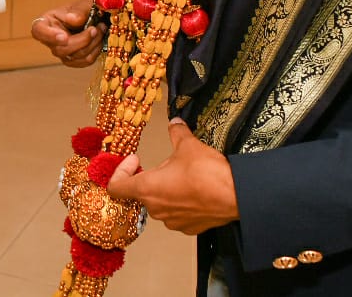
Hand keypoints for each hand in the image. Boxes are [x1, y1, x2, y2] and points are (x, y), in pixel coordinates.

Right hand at [30, 0, 104, 66]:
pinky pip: (83, 62)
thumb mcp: (82, 4)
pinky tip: (99, 39)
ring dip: (92, 44)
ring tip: (101, 29)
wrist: (97, 15)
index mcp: (47, 22)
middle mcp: (51, 39)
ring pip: (73, 57)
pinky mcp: (73, 60)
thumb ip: (78, 11)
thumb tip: (73, 19)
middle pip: (59, 49)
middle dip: (81, 40)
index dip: (49, 36)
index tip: (64, 36)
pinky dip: (95, 51)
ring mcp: (61, 51)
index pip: (38, 31)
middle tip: (95, 28)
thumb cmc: (85, 8)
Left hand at [106, 119, 238, 234]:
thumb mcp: (187, 145)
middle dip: (149, 177)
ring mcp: (172, 221)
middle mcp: (156, 209)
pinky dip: (181, 203)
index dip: (121, 171)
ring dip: (165, 190)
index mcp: (147, 188)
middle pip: (140, 194)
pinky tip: (194, 190)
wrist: (235, 195)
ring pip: (160, 204)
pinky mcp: (189, 228)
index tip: (135, 159)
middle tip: (165, 164)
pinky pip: (177, 214)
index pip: (116, 187)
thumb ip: (176, 133)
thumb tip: (175, 124)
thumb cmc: (207, 173)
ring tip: (182, 176)